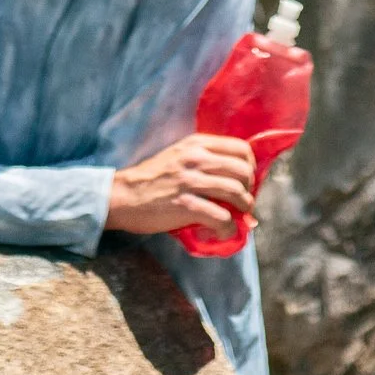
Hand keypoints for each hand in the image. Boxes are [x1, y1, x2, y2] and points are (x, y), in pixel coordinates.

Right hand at [107, 134, 257, 236]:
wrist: (124, 195)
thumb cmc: (153, 177)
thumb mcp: (179, 156)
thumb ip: (204, 160)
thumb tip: (236, 178)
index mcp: (197, 144)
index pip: (241, 148)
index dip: (251, 167)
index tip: (246, 182)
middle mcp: (196, 159)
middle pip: (243, 171)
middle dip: (250, 190)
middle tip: (244, 204)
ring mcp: (191, 182)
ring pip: (236, 193)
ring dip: (244, 209)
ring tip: (239, 218)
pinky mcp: (185, 206)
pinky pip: (221, 217)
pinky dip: (228, 228)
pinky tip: (223, 231)